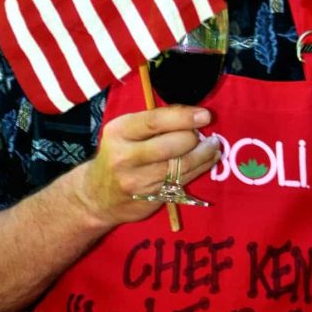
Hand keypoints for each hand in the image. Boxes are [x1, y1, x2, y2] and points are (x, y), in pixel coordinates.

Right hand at [77, 106, 219, 225]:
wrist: (98, 195)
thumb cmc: (117, 153)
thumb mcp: (124, 132)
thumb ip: (152, 122)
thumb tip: (190, 113)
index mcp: (119, 132)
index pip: (154, 122)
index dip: (183, 117)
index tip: (204, 115)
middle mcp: (126, 157)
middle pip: (171, 146)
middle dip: (194, 138)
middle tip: (205, 133)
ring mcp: (138, 181)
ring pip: (181, 166)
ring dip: (203, 154)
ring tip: (213, 145)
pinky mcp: (151, 198)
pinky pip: (183, 181)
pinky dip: (200, 168)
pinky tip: (208, 159)